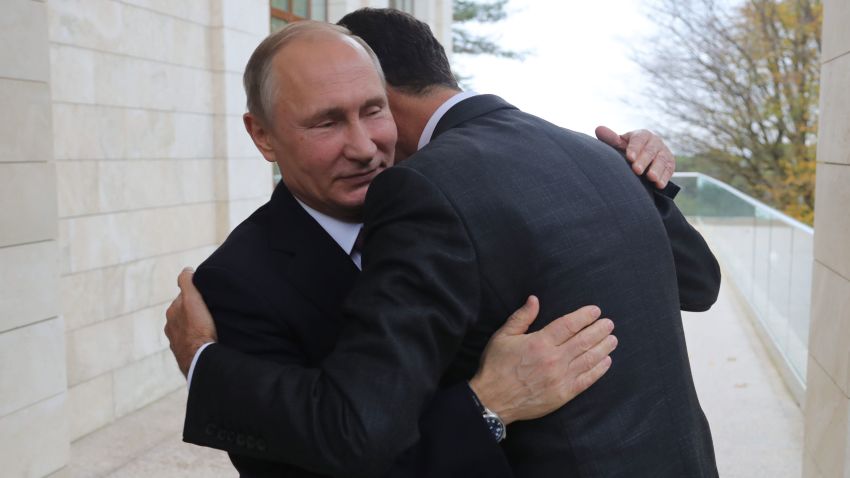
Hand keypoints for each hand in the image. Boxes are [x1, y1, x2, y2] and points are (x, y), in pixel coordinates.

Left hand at [164, 267, 217, 376]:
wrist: (200, 359)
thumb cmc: (198, 328)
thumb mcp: (192, 299)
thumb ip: (187, 282)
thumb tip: (187, 269)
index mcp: (171, 312)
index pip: (184, 297)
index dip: (196, 295)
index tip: (207, 297)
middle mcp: (170, 327)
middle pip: (185, 313)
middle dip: (195, 311)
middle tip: (211, 311)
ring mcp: (176, 342)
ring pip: (188, 329)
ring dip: (196, 326)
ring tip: (211, 327)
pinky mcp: (184, 355)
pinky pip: (191, 343)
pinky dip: (197, 339)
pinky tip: (207, 340)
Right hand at [468, 296, 615, 424]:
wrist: (493, 400)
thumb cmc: (496, 366)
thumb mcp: (503, 336)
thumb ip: (521, 317)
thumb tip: (534, 299)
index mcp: (539, 342)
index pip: (568, 325)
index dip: (584, 316)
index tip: (596, 311)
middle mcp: (553, 359)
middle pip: (583, 341)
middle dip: (599, 330)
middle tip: (609, 324)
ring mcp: (560, 378)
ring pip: (588, 359)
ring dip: (603, 348)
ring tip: (613, 339)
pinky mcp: (563, 394)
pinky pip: (586, 380)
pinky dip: (599, 370)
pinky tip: (606, 362)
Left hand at [595, 126, 674, 188]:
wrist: (644, 158)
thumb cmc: (628, 150)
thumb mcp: (620, 144)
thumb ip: (611, 139)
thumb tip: (598, 129)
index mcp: (642, 135)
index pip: (639, 140)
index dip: (634, 148)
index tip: (629, 158)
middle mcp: (655, 142)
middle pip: (650, 151)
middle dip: (644, 160)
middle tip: (637, 170)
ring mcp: (664, 152)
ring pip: (662, 160)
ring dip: (657, 169)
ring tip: (651, 178)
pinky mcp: (670, 164)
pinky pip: (669, 170)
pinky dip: (665, 177)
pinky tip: (659, 185)